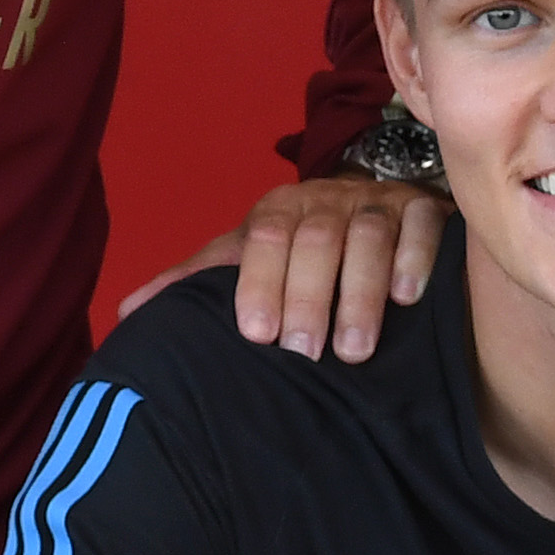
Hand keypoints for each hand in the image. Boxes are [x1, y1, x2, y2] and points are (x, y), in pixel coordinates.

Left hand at [116, 177, 447, 361]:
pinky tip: (410, 299)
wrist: (370, 210)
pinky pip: (424, 227)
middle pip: (314, 240)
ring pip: (368, 237)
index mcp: (277, 212)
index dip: (258, 284)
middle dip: (309, 296)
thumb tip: (126, 316)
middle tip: (306, 354)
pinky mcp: (427, 210)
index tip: (256, 335)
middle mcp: (326, 200)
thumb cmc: (300, 252)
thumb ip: (197, 284)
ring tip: (354, 350)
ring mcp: (379, 202)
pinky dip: (416, 259)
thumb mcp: (248, 261)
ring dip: (361, 293)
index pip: (260, 240)